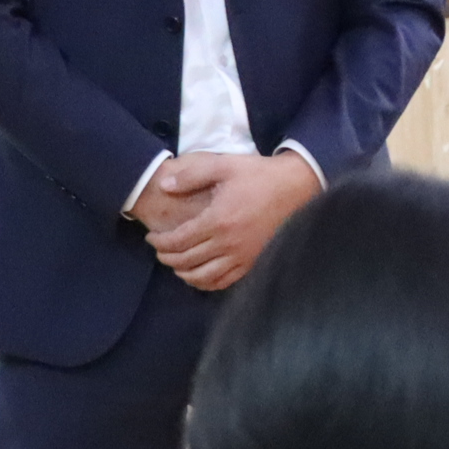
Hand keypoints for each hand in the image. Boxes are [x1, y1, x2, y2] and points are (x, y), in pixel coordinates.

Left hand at [143, 151, 317, 290]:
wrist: (296, 187)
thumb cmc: (259, 175)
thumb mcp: (224, 166)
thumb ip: (191, 175)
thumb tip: (164, 186)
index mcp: (218, 220)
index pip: (178, 241)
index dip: (159, 242)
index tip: (152, 237)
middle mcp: (228, 244)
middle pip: (186, 261)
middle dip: (167, 258)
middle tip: (160, 250)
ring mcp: (242, 256)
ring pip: (203, 276)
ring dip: (183, 273)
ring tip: (176, 264)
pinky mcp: (253, 262)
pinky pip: (224, 281)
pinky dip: (206, 282)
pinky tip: (199, 275)